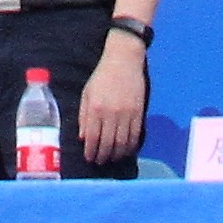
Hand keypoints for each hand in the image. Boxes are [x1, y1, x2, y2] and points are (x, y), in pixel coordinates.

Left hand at [78, 32, 148, 164]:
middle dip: (103, 156)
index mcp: (96, 108)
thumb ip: (84, 116)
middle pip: (108, 143)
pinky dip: (131, 146)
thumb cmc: (102, 76)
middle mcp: (111, 113)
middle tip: (100, 162)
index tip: (89, 158)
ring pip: (122, 143)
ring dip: (117, 154)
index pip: (93, 137)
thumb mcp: (87, 94)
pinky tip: (126, 150)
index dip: (91, 151)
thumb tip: (83, 138)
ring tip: (112, 158)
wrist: (123, 60)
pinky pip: (136, 135)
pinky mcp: (139, 112)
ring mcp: (127, 113)